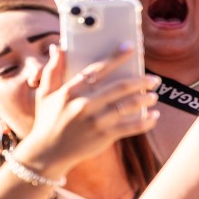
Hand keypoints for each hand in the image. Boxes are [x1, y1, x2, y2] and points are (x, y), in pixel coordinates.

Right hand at [26, 44, 159, 170]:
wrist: (47, 152)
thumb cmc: (47, 120)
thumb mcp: (45, 93)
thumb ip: (52, 69)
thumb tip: (58, 47)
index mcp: (70, 91)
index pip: (97, 69)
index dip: (115, 58)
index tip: (130, 48)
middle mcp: (83, 104)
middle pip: (119, 87)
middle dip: (141, 81)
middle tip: (153, 79)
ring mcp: (95, 121)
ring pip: (128, 106)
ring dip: (145, 99)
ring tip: (154, 96)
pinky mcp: (103, 136)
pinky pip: (130, 127)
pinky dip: (145, 122)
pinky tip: (154, 116)